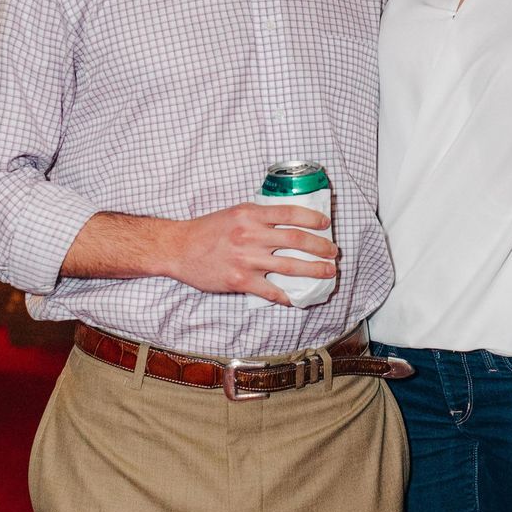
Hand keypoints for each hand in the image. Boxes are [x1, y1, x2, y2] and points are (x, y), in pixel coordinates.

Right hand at [163, 203, 336, 304]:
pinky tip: (297, 298)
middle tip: (333, 252)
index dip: (312, 218)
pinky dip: (286, 295)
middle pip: (297, 240)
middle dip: (320, 247)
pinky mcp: (240, 280)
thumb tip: (286, 222)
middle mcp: (251, 235)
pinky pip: (270, 290)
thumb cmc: (205, 230)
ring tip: (327, 272)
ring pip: (290, 266)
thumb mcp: (233, 213)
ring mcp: (247, 259)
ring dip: (313, 270)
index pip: (290, 213)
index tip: (325, 224)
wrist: (178, 248)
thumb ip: (258, 217)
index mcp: (250, 214)